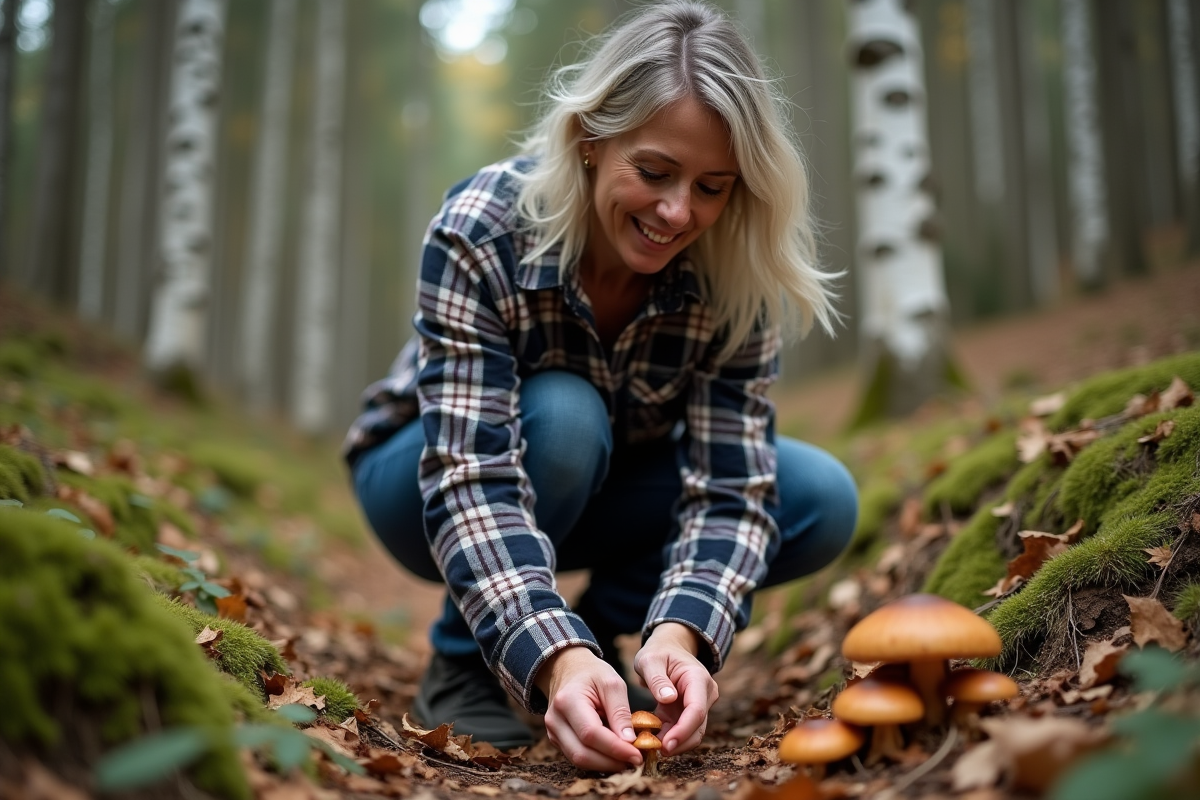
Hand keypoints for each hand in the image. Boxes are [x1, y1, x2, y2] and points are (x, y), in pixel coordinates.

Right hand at [535, 646, 641, 770]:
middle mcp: (555, 720)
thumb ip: (621, 712)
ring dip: (605, 764)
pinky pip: (577, 757)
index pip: (591, 733)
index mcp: (567, 701)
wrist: (568, 669)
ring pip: (578, 760)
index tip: (638, 754)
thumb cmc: (592, 674)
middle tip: (636, 761)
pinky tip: (614, 755)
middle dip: (612, 762)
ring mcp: (553, 732)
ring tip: (627, 759)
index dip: (615, 748)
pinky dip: (598, 760)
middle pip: (582, 753)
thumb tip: (630, 741)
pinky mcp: (557, 740)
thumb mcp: (612, 683)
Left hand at [632, 622, 718, 756]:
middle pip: (697, 727)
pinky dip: (667, 738)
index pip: (696, 711)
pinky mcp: (687, 713)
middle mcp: (705, 694)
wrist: (669, 648)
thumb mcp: (650, 659)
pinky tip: (649, 741)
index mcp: (698, 679)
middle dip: (678, 742)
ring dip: (673, 743)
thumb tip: (668, 698)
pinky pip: (681, 730)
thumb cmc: (659, 651)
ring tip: (649, 748)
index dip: (683, 731)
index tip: (665, 745)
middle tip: (653, 752)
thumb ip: (657, 678)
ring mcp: (699, 705)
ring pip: (692, 733)